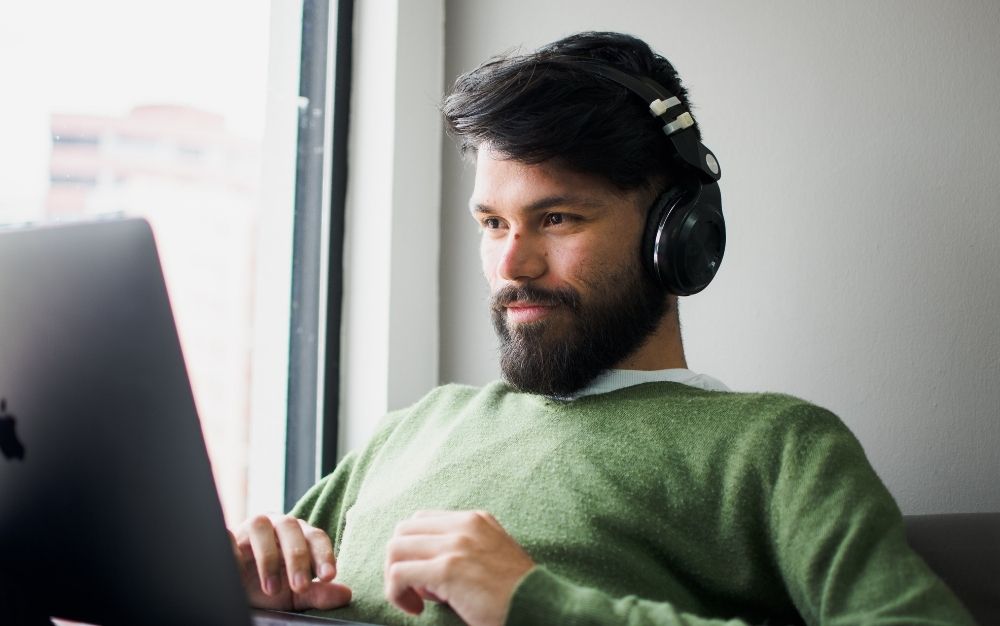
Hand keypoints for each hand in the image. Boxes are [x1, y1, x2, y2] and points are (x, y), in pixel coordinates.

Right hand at [230, 514, 351, 610]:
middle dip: (298, 558)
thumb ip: (319, 593)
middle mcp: (278, 525)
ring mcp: (252, 526)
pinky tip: (237, 566)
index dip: (323, 555)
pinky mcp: (228, 535)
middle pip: (292, 529)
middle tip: (300, 586)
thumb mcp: (295, 595)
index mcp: (300, 535)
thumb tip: (346, 594)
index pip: (316, 537)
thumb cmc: (270, 585)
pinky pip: (229, 536)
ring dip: (269, 557)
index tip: (328, 577)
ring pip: (262, 526)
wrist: (235, 587)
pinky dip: (233, 547)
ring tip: (272, 589)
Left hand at [384, 510, 535, 625]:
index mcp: (475, 519)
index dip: (415, 550)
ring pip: (395, 549)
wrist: (539, 606)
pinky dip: (397, 594)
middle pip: (403, 531)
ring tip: (416, 601)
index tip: (425, 577)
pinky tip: (416, 609)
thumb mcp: (492, 555)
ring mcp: (454, 545)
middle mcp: (464, 525)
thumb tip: (426, 575)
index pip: (422, 521)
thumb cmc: (516, 591)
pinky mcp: (447, 569)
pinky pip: (398, 574)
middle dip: (400, 561)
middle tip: (416, 589)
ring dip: (395, 578)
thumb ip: (463, 551)